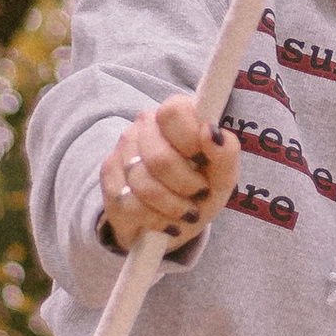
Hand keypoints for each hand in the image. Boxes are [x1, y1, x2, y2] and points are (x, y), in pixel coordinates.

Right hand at [101, 97, 238, 251]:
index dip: (190, 141)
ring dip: (173, 207)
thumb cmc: (201, 192)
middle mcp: (144, 127)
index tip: (202, 161)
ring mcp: (121, 151)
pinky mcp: (108, 180)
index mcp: (175, 116)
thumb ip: (226, 153)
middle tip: (199, 194)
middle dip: (187, 186)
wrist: (173, 223)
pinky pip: (130, 205)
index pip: (173, 112)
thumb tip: (212, 132)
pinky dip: (156, 220)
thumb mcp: (223, 177)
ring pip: (143, 185)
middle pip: (160, 158)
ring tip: (186, 211)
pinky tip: (166, 220)